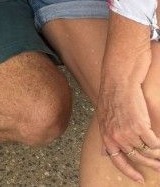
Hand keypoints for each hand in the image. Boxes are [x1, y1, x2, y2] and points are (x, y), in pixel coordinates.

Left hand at [98, 67, 159, 181]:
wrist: (119, 80)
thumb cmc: (112, 95)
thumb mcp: (103, 117)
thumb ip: (106, 136)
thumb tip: (105, 154)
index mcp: (106, 136)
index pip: (117, 161)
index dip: (130, 172)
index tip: (140, 179)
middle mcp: (116, 137)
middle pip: (136, 158)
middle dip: (150, 164)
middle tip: (159, 167)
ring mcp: (128, 132)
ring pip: (147, 151)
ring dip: (156, 154)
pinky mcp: (140, 126)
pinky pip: (153, 142)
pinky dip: (158, 144)